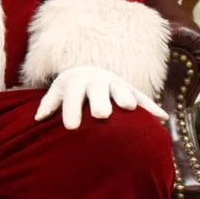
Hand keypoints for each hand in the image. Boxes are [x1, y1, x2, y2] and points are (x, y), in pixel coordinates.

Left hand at [35, 66, 167, 129]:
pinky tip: (162, 118)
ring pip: (120, 88)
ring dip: (125, 97)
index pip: (72, 95)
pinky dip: (151, 106)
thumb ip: (49, 104)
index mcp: (76, 81)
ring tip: (129, 108)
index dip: (70, 110)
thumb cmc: (70, 89)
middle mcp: (96, 80)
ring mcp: (114, 83)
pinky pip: (142, 96)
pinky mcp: (130, 88)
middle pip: (97, 90)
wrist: (89, 71)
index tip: (70, 127)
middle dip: (99, 101)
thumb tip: (38, 119)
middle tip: (100, 115)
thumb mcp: (58, 92)